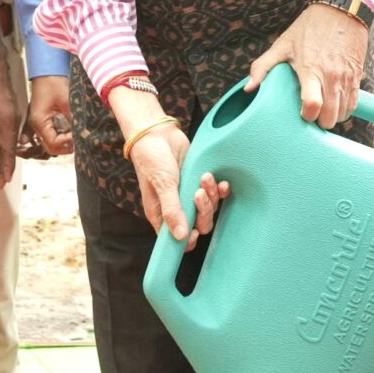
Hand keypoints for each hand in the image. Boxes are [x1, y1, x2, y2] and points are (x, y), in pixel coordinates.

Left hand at [0, 60, 20, 185]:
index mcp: (9, 123)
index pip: (8, 151)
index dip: (7, 167)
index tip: (5, 180)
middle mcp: (15, 123)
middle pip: (11, 150)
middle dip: (5, 167)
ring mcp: (15, 119)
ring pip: (11, 144)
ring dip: (5, 158)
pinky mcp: (12, 115)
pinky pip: (10, 136)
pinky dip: (6, 148)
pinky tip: (2, 152)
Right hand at [23, 74, 73, 157]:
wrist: (47, 71)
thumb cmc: (54, 82)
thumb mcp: (67, 101)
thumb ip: (73, 119)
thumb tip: (82, 133)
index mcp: (40, 121)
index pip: (53, 143)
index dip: (67, 143)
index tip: (77, 136)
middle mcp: (37, 125)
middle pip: (50, 147)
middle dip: (65, 147)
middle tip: (78, 141)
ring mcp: (39, 123)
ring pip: (50, 143)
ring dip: (63, 143)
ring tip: (75, 137)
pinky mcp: (43, 120)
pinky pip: (51, 135)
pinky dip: (60, 137)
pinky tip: (70, 132)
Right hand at [128, 121, 226, 249]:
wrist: (158, 133)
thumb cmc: (153, 159)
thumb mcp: (162, 185)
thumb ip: (172, 210)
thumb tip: (180, 237)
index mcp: (161, 214)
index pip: (177, 238)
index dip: (188, 239)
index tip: (194, 232)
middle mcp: (177, 207)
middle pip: (198, 225)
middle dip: (203, 212)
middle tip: (198, 194)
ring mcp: (189, 195)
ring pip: (209, 209)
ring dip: (211, 196)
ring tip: (205, 177)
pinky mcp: (200, 182)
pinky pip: (215, 194)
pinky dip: (219, 190)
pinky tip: (220, 182)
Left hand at [247, 2, 368, 127]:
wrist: (342, 9)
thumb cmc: (309, 27)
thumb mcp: (282, 44)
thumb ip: (263, 67)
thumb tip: (249, 88)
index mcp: (310, 70)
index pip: (313, 106)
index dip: (306, 117)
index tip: (301, 114)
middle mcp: (331, 76)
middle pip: (330, 116)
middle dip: (320, 122)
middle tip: (311, 115)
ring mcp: (346, 77)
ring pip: (344, 113)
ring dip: (333, 116)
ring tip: (322, 110)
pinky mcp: (357, 75)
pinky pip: (354, 103)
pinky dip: (345, 108)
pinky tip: (335, 103)